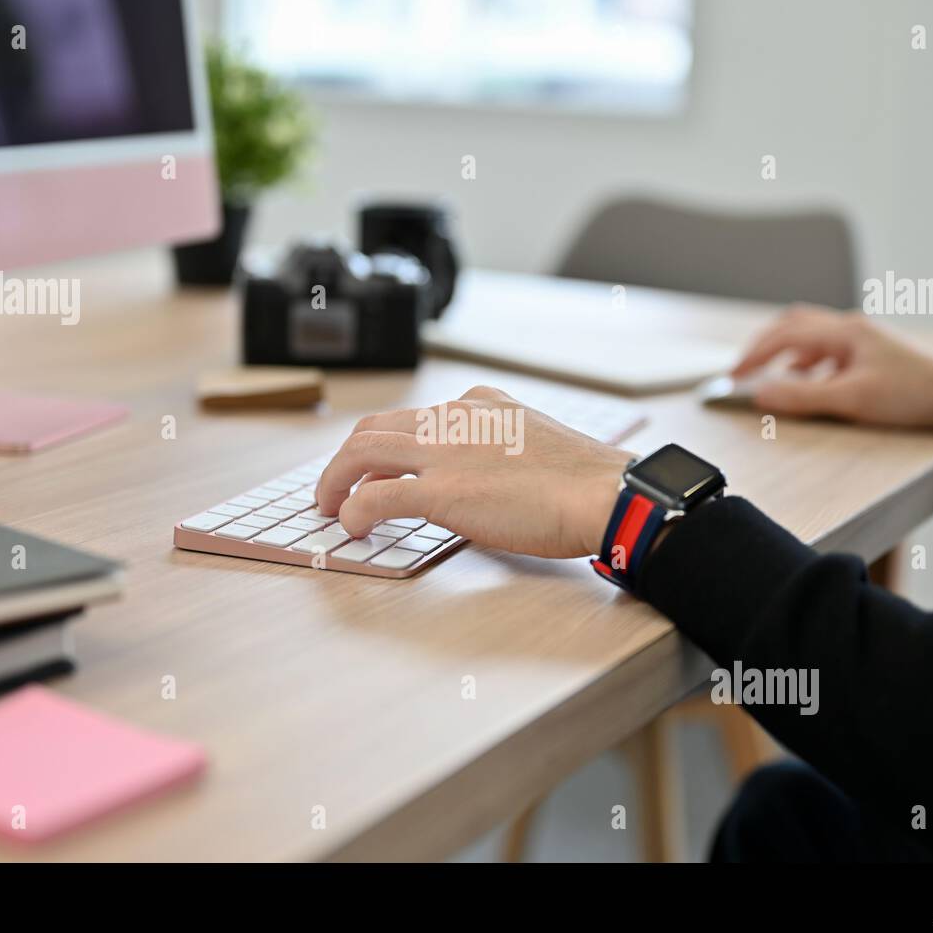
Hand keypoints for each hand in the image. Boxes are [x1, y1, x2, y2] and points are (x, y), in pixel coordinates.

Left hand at [315, 386, 632, 557]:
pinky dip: (353, 512)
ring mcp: (444, 452)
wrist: (604, 493)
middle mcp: (454, 418)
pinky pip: (374, 498)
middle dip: (346, 460)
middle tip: (335, 488)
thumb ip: (497, 448)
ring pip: (361, 452)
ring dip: (335, 480)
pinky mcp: (441, 491)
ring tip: (329, 507)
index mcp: (478, 404)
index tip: (377, 471)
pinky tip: (351, 527)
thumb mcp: (534, 441)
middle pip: (373, 428)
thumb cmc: (583, 480)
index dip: (385, 447)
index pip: (413, 418)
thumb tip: (475, 479)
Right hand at [733, 305, 932, 469]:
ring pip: (812, 336)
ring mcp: (864, 339)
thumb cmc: (914, 395)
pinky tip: (811, 384)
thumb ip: (801, 397)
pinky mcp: (874, 354)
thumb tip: (759, 394)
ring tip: (773, 379)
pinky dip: (808, 364)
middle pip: (794, 324)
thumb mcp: (851, 400)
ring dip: (786, 355)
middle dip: (764, 346)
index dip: (753, 355)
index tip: (732, 377)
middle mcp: (852, 328)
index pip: (784, 334)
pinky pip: (829, 350)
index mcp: (844, 331)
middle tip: (743, 370)